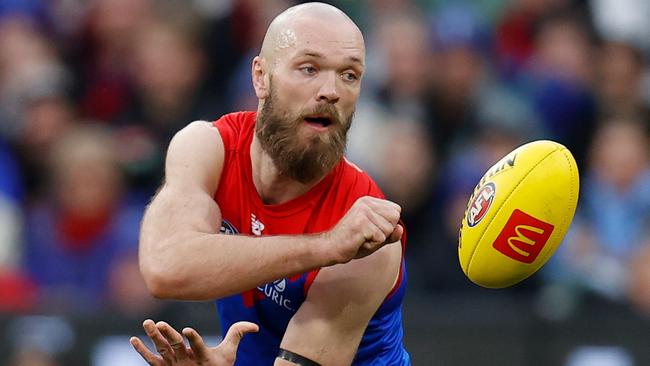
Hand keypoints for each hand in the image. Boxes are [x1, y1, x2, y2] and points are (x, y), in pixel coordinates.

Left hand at [130, 319, 258, 364]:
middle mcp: (186, 361)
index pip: (198, 347)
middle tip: (159, 323)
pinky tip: (134, 340)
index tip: (187, 330)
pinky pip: (150, 360)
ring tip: (148, 323)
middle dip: (168, 335)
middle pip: (176, 347)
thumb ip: (237, 335)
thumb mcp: (229, 354)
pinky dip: (141, 351)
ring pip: (162, 350)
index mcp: (203, 357)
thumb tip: (254, 326)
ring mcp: (173, 365)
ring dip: (153, 337)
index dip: (193, 339)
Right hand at [325, 196, 402, 263]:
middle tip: (367, 235)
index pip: (396, 210)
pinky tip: (359, 241)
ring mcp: (363, 211)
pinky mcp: (361, 222)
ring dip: (378, 240)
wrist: (331, 247)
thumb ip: (391, 233)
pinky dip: (372, 244)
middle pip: (395, 218)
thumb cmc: (354, 242)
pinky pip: (381, 238)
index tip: (371, 229)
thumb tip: (400, 228)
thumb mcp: (377, 238)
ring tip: (362, 238)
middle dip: (385, 232)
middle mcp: (366, 202)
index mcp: (370, 201)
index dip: (388, 225)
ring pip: (389, 229)